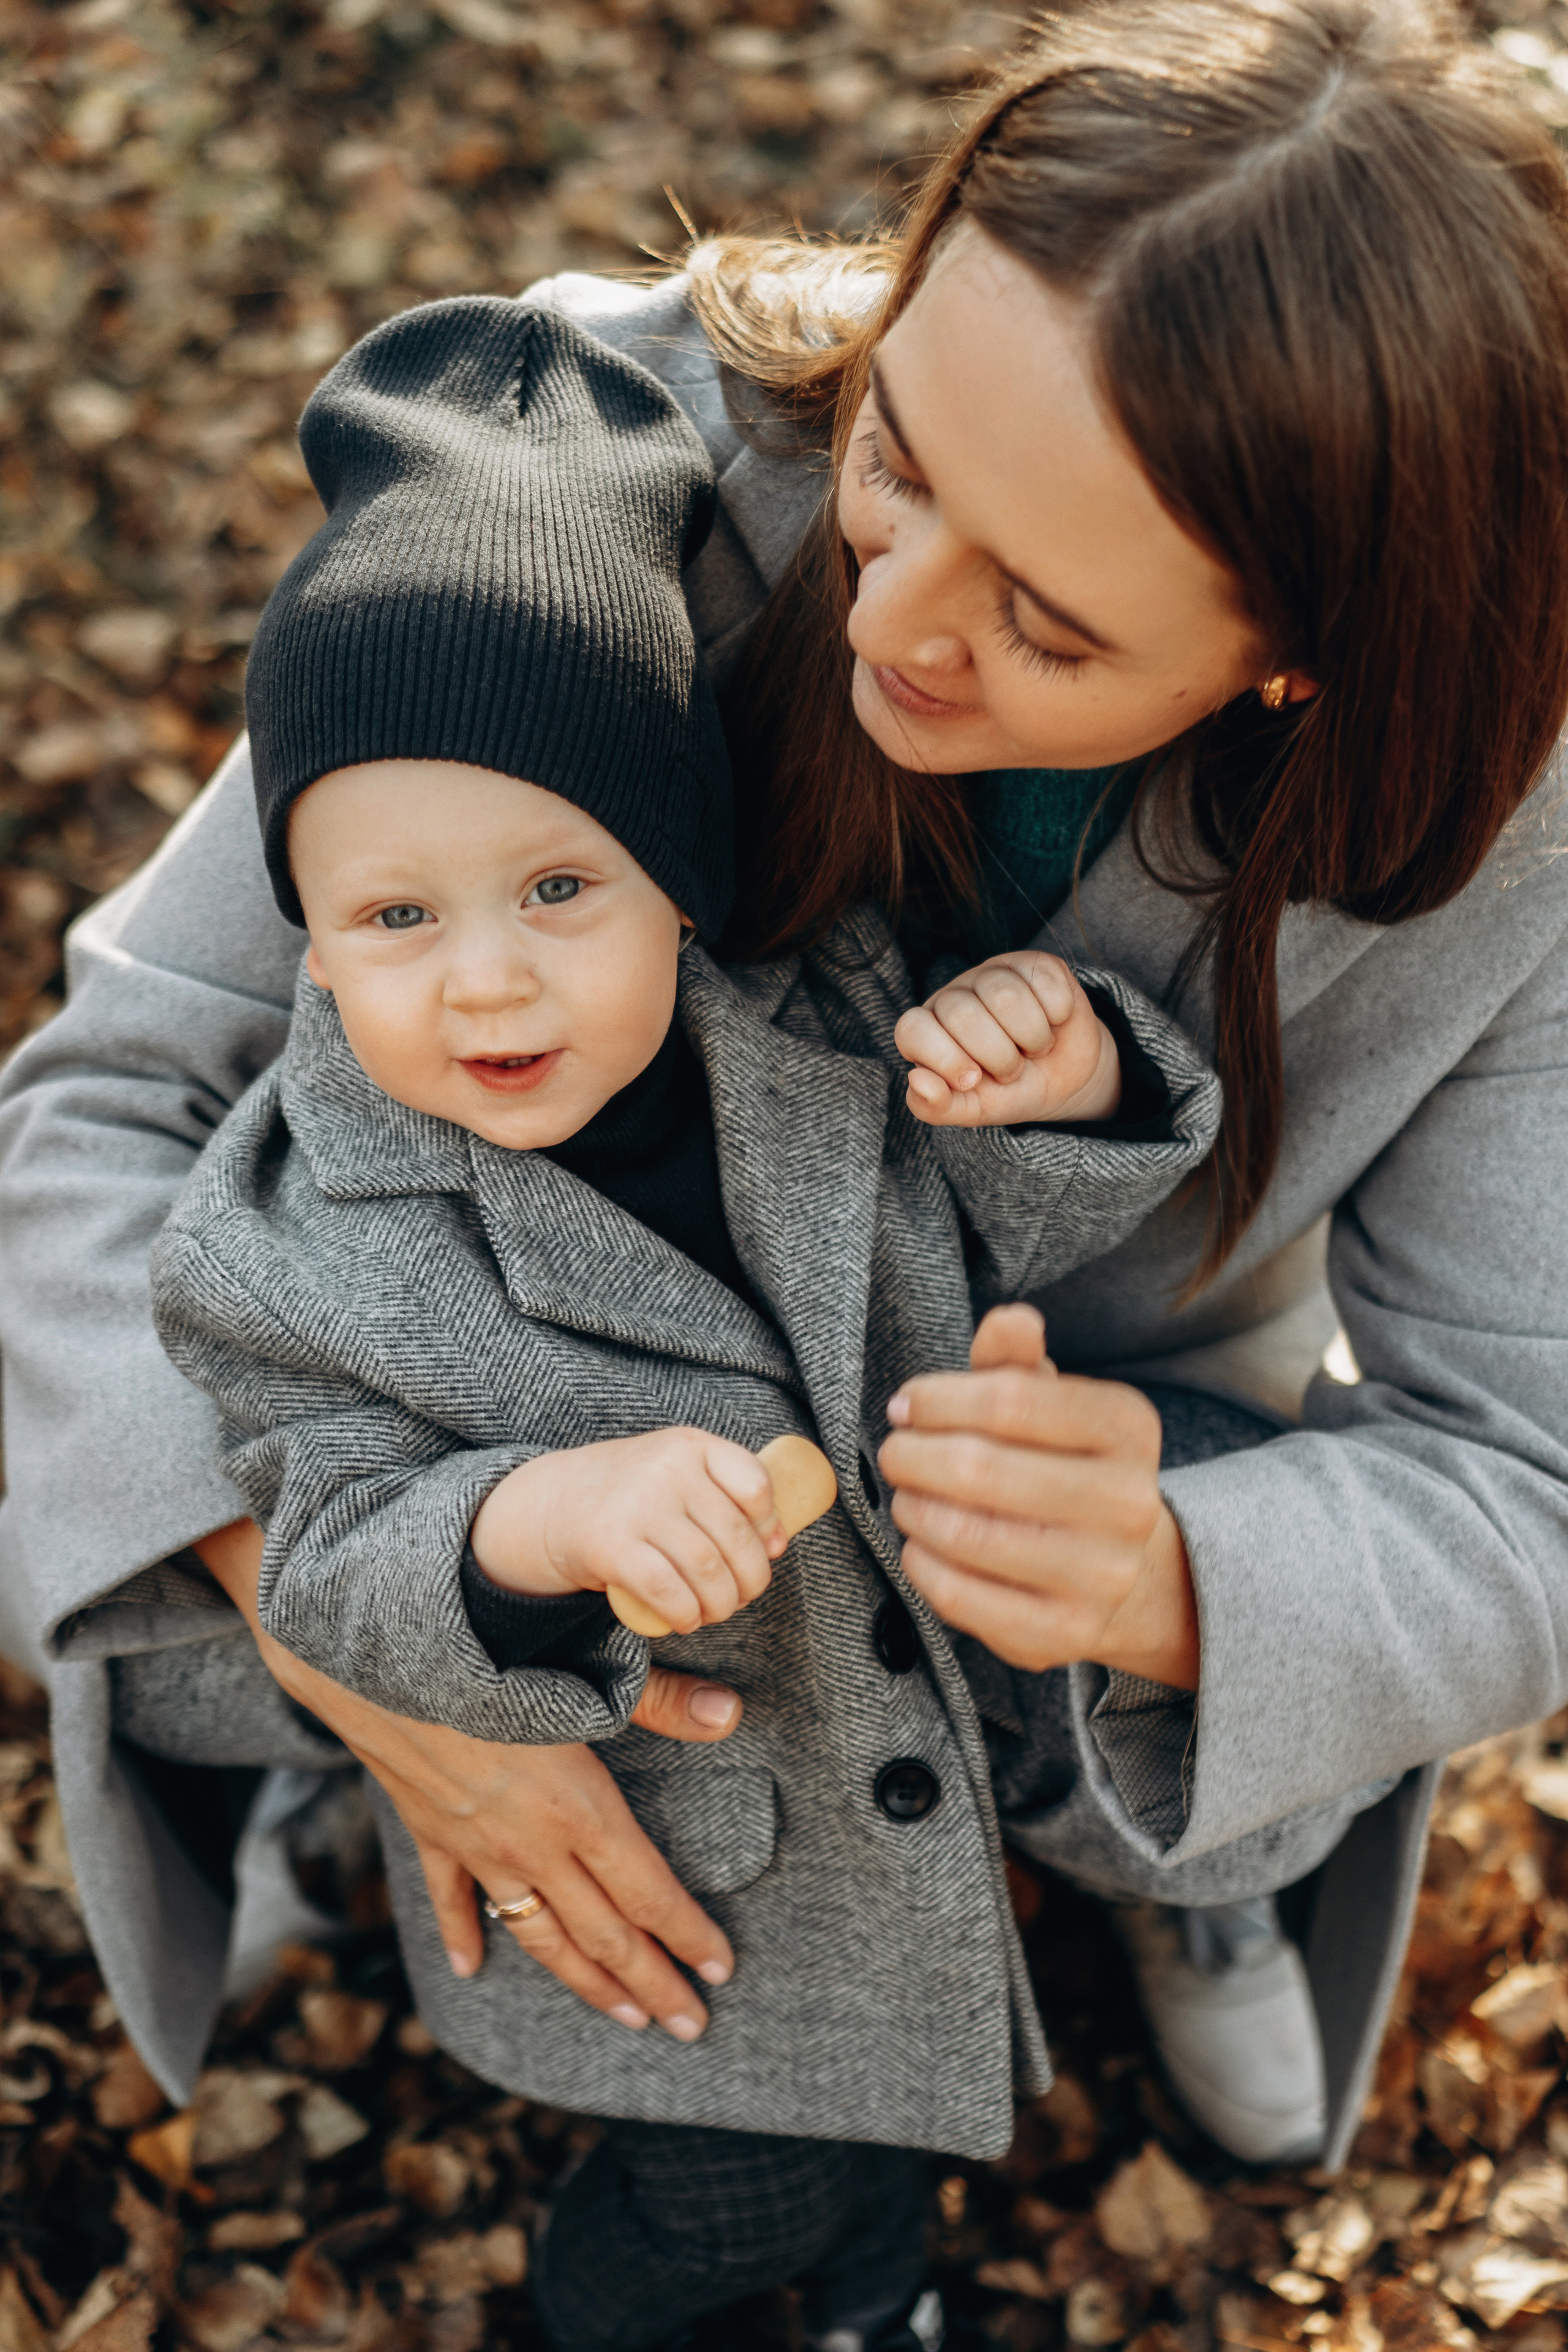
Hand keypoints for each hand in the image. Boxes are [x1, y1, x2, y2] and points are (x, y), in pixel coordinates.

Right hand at [195, 1519, 746, 2037]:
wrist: (380, 1660)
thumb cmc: (492, 1657)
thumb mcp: (585, 1676)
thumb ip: (663, 1701)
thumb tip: (731, 1712)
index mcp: (580, 1808)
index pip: (649, 1892)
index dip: (688, 1936)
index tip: (721, 1971)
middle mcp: (533, 1844)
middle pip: (604, 1935)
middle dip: (652, 1984)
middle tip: (690, 2026)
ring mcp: (479, 1848)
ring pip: (540, 1935)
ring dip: (585, 1981)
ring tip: (626, 2016)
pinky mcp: (432, 1834)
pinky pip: (453, 1899)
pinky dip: (463, 1937)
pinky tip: (471, 1969)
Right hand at [470, 1429, 785, 1632]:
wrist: (553, 1502)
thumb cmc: (634, 1495)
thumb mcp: (680, 1473)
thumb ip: (729, 1499)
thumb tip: (777, 1544)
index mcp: (690, 1445)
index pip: (754, 1483)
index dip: (769, 1525)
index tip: (764, 1548)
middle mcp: (666, 1468)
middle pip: (735, 1537)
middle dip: (749, 1581)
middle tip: (739, 1597)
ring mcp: (637, 1504)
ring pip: (707, 1569)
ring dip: (720, 1604)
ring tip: (714, 1611)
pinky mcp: (611, 1545)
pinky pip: (669, 1591)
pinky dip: (686, 1615)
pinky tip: (685, 1620)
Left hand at [878, 1303, 1198, 1687]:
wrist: (1123, 1571)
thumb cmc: (1063, 1464)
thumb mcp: (1049, 1400)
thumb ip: (1016, 1360)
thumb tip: (1009, 1319)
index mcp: (1128, 1427)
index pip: (1010, 1400)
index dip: (938, 1399)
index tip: (906, 1406)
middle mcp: (1129, 1503)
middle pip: (980, 1469)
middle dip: (913, 1455)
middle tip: (894, 1452)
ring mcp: (1101, 1576)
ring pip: (966, 1534)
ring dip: (913, 1508)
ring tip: (906, 1495)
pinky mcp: (1064, 1634)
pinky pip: (960, 1595)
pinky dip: (921, 1563)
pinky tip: (920, 1543)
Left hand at [893, 950, 1120, 1126]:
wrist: (1064, 1081)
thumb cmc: (1008, 1093)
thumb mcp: (971, 1110)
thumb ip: (934, 1107)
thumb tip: (916, 1080)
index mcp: (927, 1030)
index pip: (913, 1029)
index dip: (944, 1058)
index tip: (973, 1080)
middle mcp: (954, 996)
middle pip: (963, 1014)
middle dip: (998, 1056)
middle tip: (1012, 1070)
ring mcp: (992, 974)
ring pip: (1005, 995)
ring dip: (1032, 1036)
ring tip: (1034, 1048)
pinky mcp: (1032, 963)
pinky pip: (1043, 979)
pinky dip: (1058, 1013)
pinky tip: (1054, 1022)